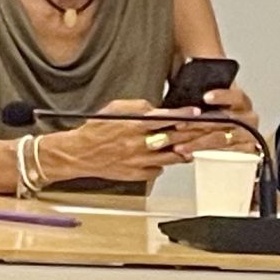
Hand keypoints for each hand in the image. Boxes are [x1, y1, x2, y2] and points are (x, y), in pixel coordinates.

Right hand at [43, 98, 191, 182]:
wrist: (79, 153)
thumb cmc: (95, 130)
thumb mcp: (114, 108)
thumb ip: (137, 106)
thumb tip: (155, 108)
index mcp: (134, 125)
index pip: (166, 118)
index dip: (183, 115)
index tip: (195, 114)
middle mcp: (139, 143)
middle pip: (174, 138)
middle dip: (190, 133)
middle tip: (200, 130)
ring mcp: (139, 161)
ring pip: (171, 157)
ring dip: (181, 151)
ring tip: (185, 146)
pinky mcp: (136, 174)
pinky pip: (158, 170)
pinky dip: (163, 164)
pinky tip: (162, 159)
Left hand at [171, 82, 262, 155]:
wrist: (221, 122)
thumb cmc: (209, 104)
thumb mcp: (204, 91)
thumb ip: (198, 87)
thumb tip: (182, 74)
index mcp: (240, 100)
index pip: (235, 96)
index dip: (222, 96)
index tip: (205, 97)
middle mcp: (247, 117)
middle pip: (226, 122)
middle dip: (200, 125)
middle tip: (179, 126)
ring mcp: (246, 135)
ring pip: (221, 140)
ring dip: (198, 142)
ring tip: (178, 144)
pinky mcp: (241, 151)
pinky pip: (224, 155)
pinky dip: (204, 153)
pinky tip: (188, 153)